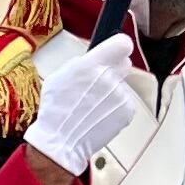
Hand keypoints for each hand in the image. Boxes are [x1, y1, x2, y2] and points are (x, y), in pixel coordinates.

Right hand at [25, 34, 144, 177]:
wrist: (62, 140)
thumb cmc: (57, 109)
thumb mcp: (59, 76)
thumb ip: (81, 64)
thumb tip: (94, 58)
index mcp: (91, 65)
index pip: (122, 44)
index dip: (119, 47)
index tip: (116, 50)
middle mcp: (109, 78)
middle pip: (124, 64)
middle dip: (114, 70)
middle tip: (99, 82)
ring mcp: (120, 95)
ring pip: (122, 85)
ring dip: (112, 92)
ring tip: (93, 106)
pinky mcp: (127, 111)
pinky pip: (125, 102)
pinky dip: (115, 107)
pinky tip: (100, 114)